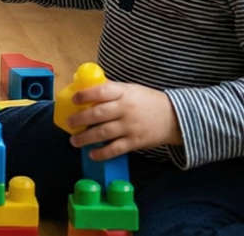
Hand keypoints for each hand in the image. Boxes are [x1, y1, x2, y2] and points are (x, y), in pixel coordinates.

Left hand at [66, 80, 182, 158]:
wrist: (174, 118)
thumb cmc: (147, 101)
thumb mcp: (131, 89)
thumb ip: (111, 90)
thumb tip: (85, 90)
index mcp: (124, 93)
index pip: (102, 91)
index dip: (86, 95)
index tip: (74, 99)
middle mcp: (126, 109)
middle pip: (99, 114)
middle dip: (80, 119)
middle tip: (69, 123)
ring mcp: (130, 126)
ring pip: (104, 133)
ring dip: (86, 138)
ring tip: (74, 141)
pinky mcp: (135, 142)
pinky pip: (115, 149)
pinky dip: (102, 153)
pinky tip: (92, 154)